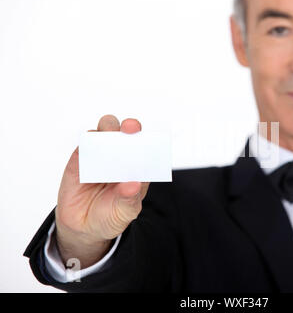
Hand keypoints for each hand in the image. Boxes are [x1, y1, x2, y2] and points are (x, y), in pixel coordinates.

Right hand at [54, 115, 149, 266]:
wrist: (83, 227)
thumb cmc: (111, 216)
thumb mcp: (124, 213)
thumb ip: (129, 199)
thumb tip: (133, 185)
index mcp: (138, 168)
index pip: (146, 148)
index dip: (149, 140)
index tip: (149, 138)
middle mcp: (122, 157)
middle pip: (127, 133)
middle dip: (130, 127)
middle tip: (130, 128)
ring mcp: (102, 155)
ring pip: (105, 131)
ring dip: (108, 127)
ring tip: (110, 135)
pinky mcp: (81, 157)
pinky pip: (85, 143)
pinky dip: (89, 141)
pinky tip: (91, 147)